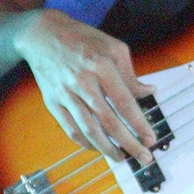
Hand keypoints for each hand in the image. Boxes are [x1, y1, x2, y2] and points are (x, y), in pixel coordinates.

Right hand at [16, 9, 157, 164]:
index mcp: (102, 66)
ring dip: (107, 147)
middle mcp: (83, 82)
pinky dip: (84, 142)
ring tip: (121, 158)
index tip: (151, 138)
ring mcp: (66, 94)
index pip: (125, 102)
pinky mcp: (53, 102)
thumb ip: (131, 73)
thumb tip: (147, 93)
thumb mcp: (113, 47)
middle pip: (109, 121)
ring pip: (89, 129)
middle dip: (128, 142)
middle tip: (142, 157)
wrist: (42, 36)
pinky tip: (97, 147)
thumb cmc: (81, 39)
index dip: (139, 124)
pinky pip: (70, 128)